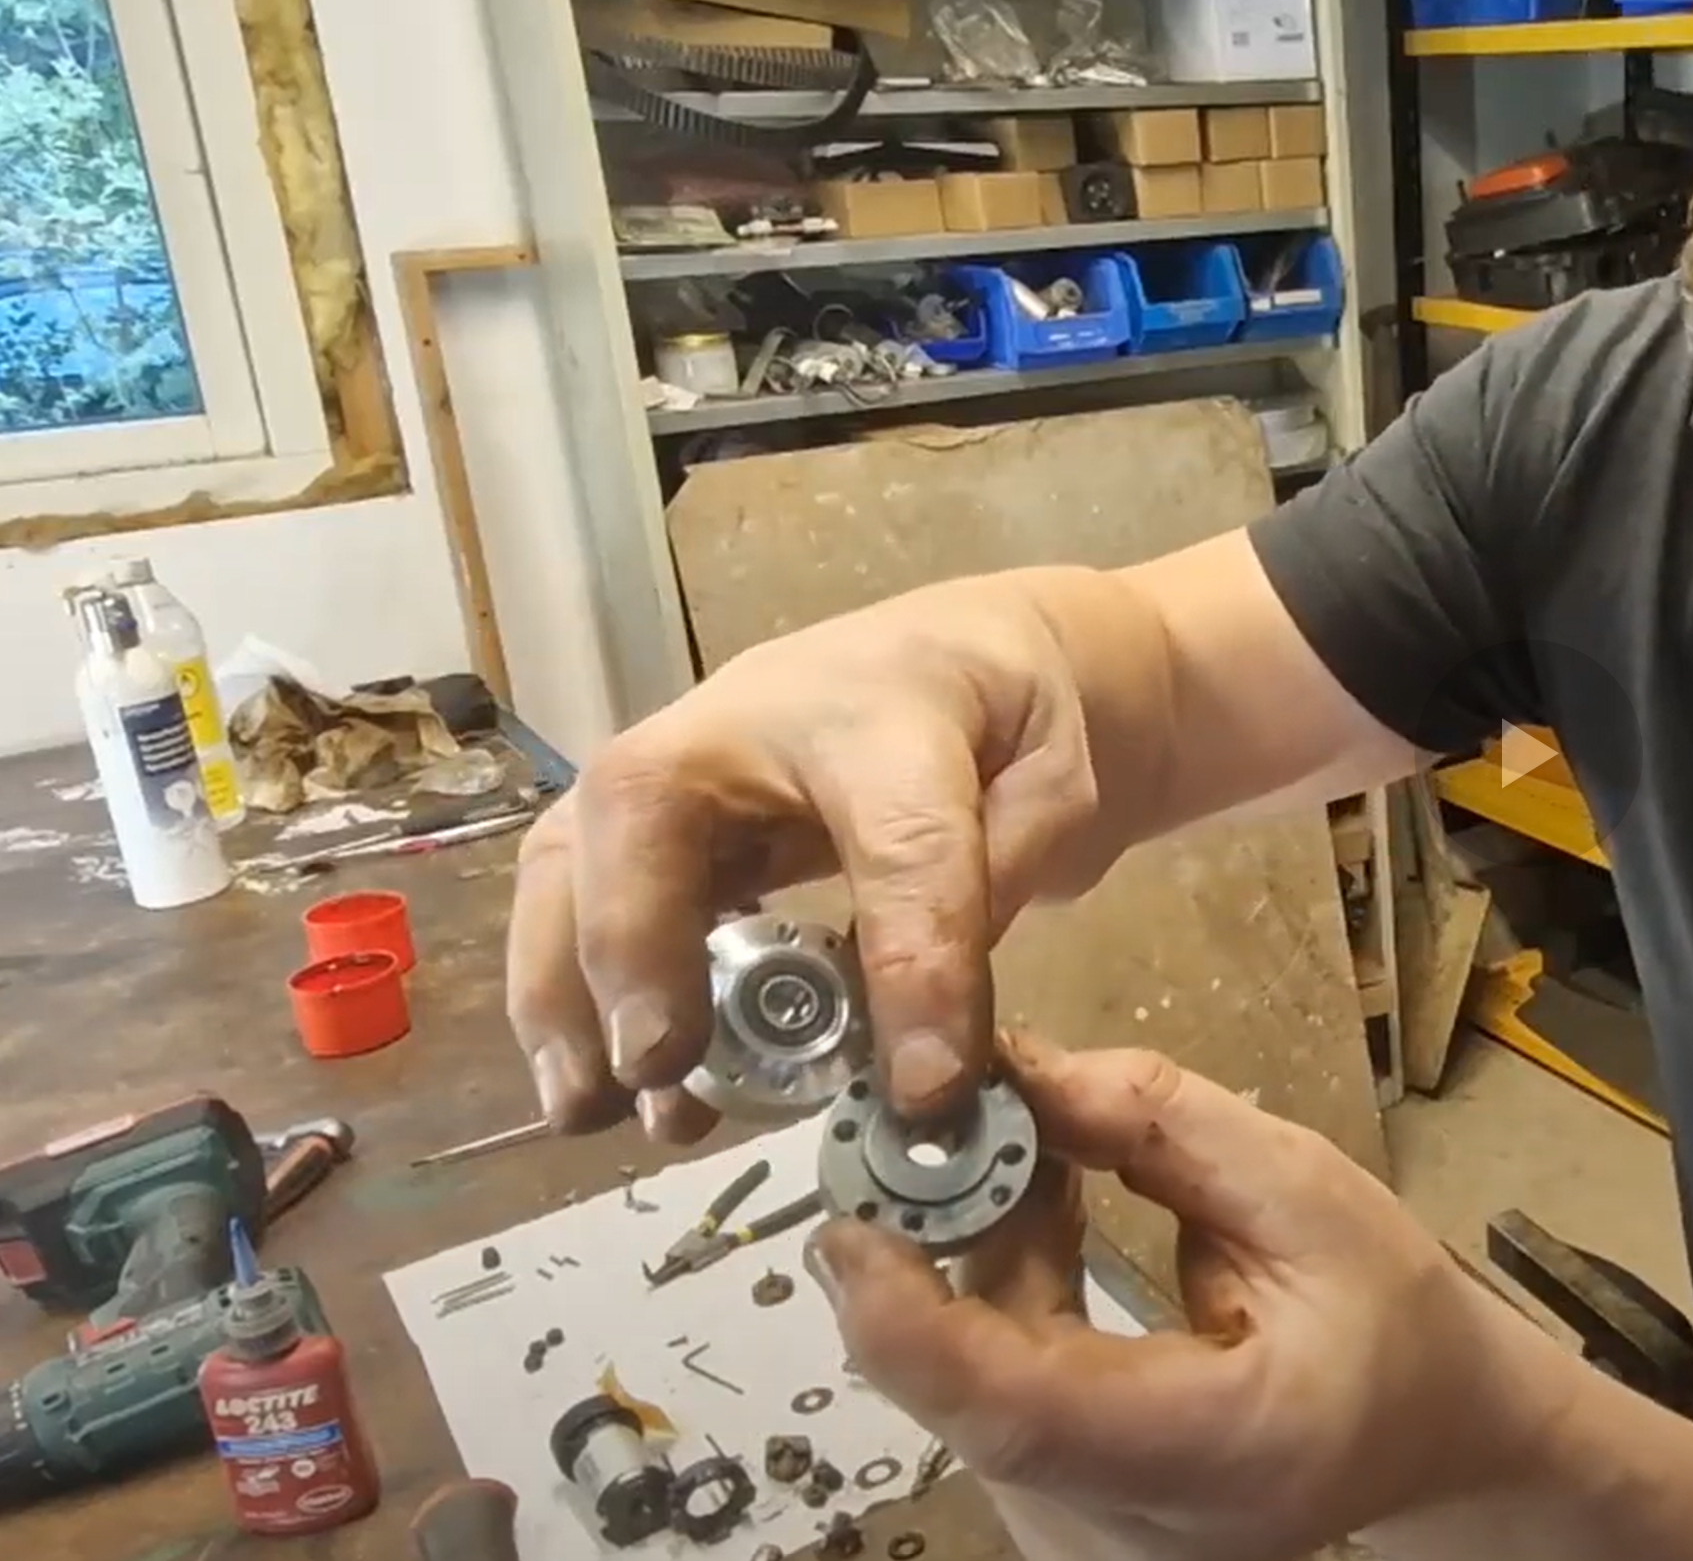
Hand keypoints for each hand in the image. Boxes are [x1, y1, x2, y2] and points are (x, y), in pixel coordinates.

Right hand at [504, 582, 1120, 1139]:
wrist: (960, 661)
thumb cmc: (1002, 723)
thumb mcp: (1054, 790)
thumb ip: (1004, 888)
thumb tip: (928, 1055)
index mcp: (885, 708)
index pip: (900, 837)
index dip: (913, 962)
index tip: (923, 1088)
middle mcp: (742, 723)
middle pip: (645, 811)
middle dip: (631, 949)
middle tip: (654, 1073)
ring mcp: (672, 768)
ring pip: (571, 857)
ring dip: (563, 989)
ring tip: (593, 1110)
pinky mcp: (637, 824)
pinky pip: (569, 897)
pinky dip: (558, 993)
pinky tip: (588, 1088)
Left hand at [807, 1034, 1573, 1560]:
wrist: (1436, 1435)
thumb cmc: (1395, 1320)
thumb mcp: (1311, 1192)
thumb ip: (1163, 1128)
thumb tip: (1015, 1068)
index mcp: (1214, 1454)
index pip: (1020, 1410)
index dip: (913, 1318)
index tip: (856, 1219)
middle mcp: (1126, 1531)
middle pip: (976, 1395)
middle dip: (937, 1249)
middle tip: (947, 1119)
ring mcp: (1083, 1542)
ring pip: (970, 1396)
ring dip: (967, 1266)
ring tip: (1026, 1155)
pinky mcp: (1061, 1520)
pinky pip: (989, 1403)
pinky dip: (993, 1303)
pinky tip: (1038, 1215)